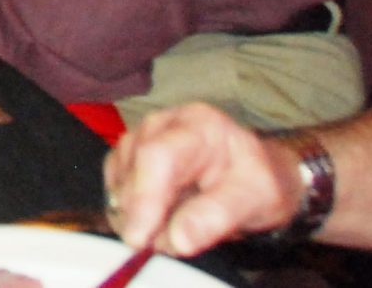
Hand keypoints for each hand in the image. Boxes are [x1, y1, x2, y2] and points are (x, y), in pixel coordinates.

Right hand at [104, 102, 299, 255]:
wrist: (255, 173)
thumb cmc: (256, 181)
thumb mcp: (254, 200)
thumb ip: (216, 217)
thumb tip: (178, 239)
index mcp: (198, 125)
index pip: (158, 157)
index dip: (144, 198)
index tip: (139, 238)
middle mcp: (162, 124)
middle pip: (132, 168)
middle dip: (141, 213)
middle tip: (162, 246)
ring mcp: (141, 137)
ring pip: (119, 179)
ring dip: (135, 214)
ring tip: (169, 231)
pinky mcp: (129, 156)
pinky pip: (115, 187)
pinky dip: (129, 211)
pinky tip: (155, 220)